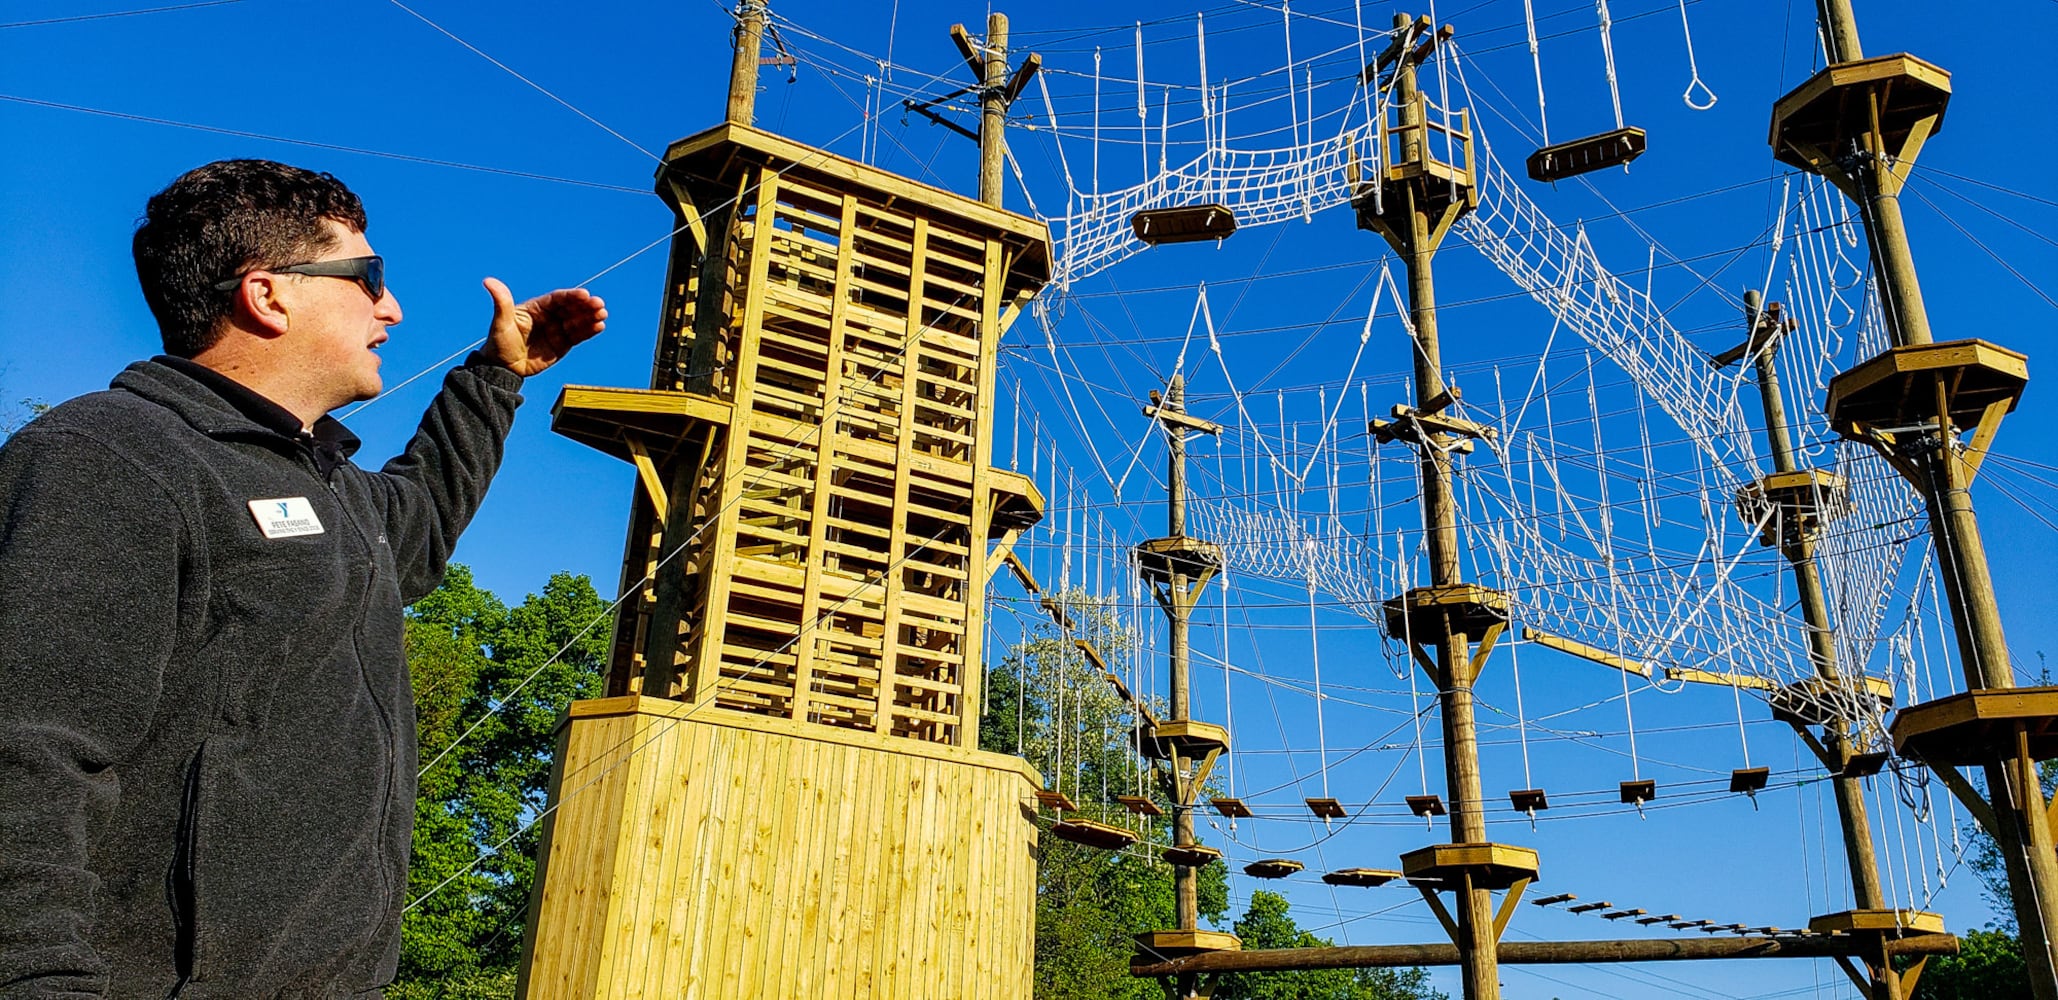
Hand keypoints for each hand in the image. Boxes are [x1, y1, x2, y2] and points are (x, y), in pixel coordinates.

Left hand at [481, 277, 607, 376]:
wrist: (503, 368)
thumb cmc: (499, 343)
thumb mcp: (500, 323)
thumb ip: (501, 302)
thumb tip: (488, 281)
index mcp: (536, 308)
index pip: (557, 299)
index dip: (571, 296)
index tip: (584, 294)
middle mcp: (549, 316)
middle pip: (571, 308)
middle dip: (586, 305)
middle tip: (599, 304)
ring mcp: (557, 330)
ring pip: (577, 321)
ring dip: (591, 317)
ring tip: (602, 315)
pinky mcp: (563, 344)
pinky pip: (578, 335)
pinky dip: (589, 330)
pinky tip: (599, 326)